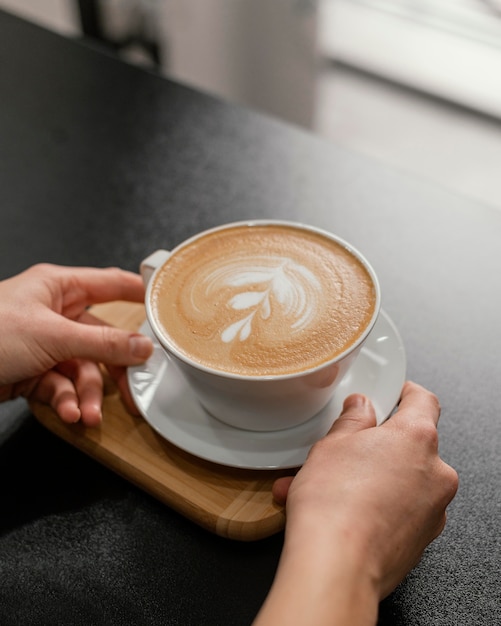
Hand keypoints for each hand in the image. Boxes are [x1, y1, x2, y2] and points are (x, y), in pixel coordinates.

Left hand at [0, 264, 152, 425]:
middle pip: (102, 338)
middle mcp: (54, 313)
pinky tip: (65, 413)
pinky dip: (66, 401)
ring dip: (86, 395)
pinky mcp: (33, 371)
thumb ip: (103, 343)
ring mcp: (44, 344)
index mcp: (58, 288)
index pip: (110, 283)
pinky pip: (62, 386)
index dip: (140, 291)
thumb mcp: (52, 336)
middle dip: (113, 369)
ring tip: (85, 416)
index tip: (167, 304)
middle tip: (132, 390)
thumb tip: (142, 346)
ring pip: (83, 369)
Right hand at [255, 381, 457, 625]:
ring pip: (399, 481)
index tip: (394, 395)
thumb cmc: (335, 505)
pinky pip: (397, 511)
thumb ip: (353, 420)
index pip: (424, 401)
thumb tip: (361, 410)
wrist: (336, 567)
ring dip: (366, 478)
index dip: (406, 393)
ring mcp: (432, 510)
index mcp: (417, 438)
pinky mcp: (420, 540)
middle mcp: (436, 474)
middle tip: (342, 449)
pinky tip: (336, 510)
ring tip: (323, 486)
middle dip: (374, 446)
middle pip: (409, 446)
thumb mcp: (332, 444)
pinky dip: (372, 506)